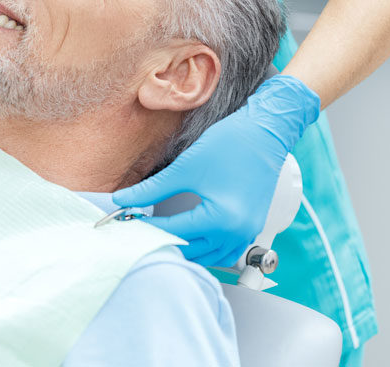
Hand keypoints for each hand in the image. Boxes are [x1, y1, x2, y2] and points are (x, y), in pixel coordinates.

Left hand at [112, 75, 319, 266]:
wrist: (266, 132)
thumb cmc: (232, 145)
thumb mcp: (185, 168)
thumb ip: (152, 189)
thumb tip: (123, 200)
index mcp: (221, 220)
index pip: (173, 231)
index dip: (145, 227)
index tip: (124, 223)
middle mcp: (237, 234)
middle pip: (189, 251)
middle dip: (162, 242)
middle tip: (137, 232)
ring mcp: (246, 233)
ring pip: (207, 257)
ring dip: (183, 250)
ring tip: (158, 236)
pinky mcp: (250, 228)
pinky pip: (224, 251)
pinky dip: (205, 250)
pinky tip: (188, 238)